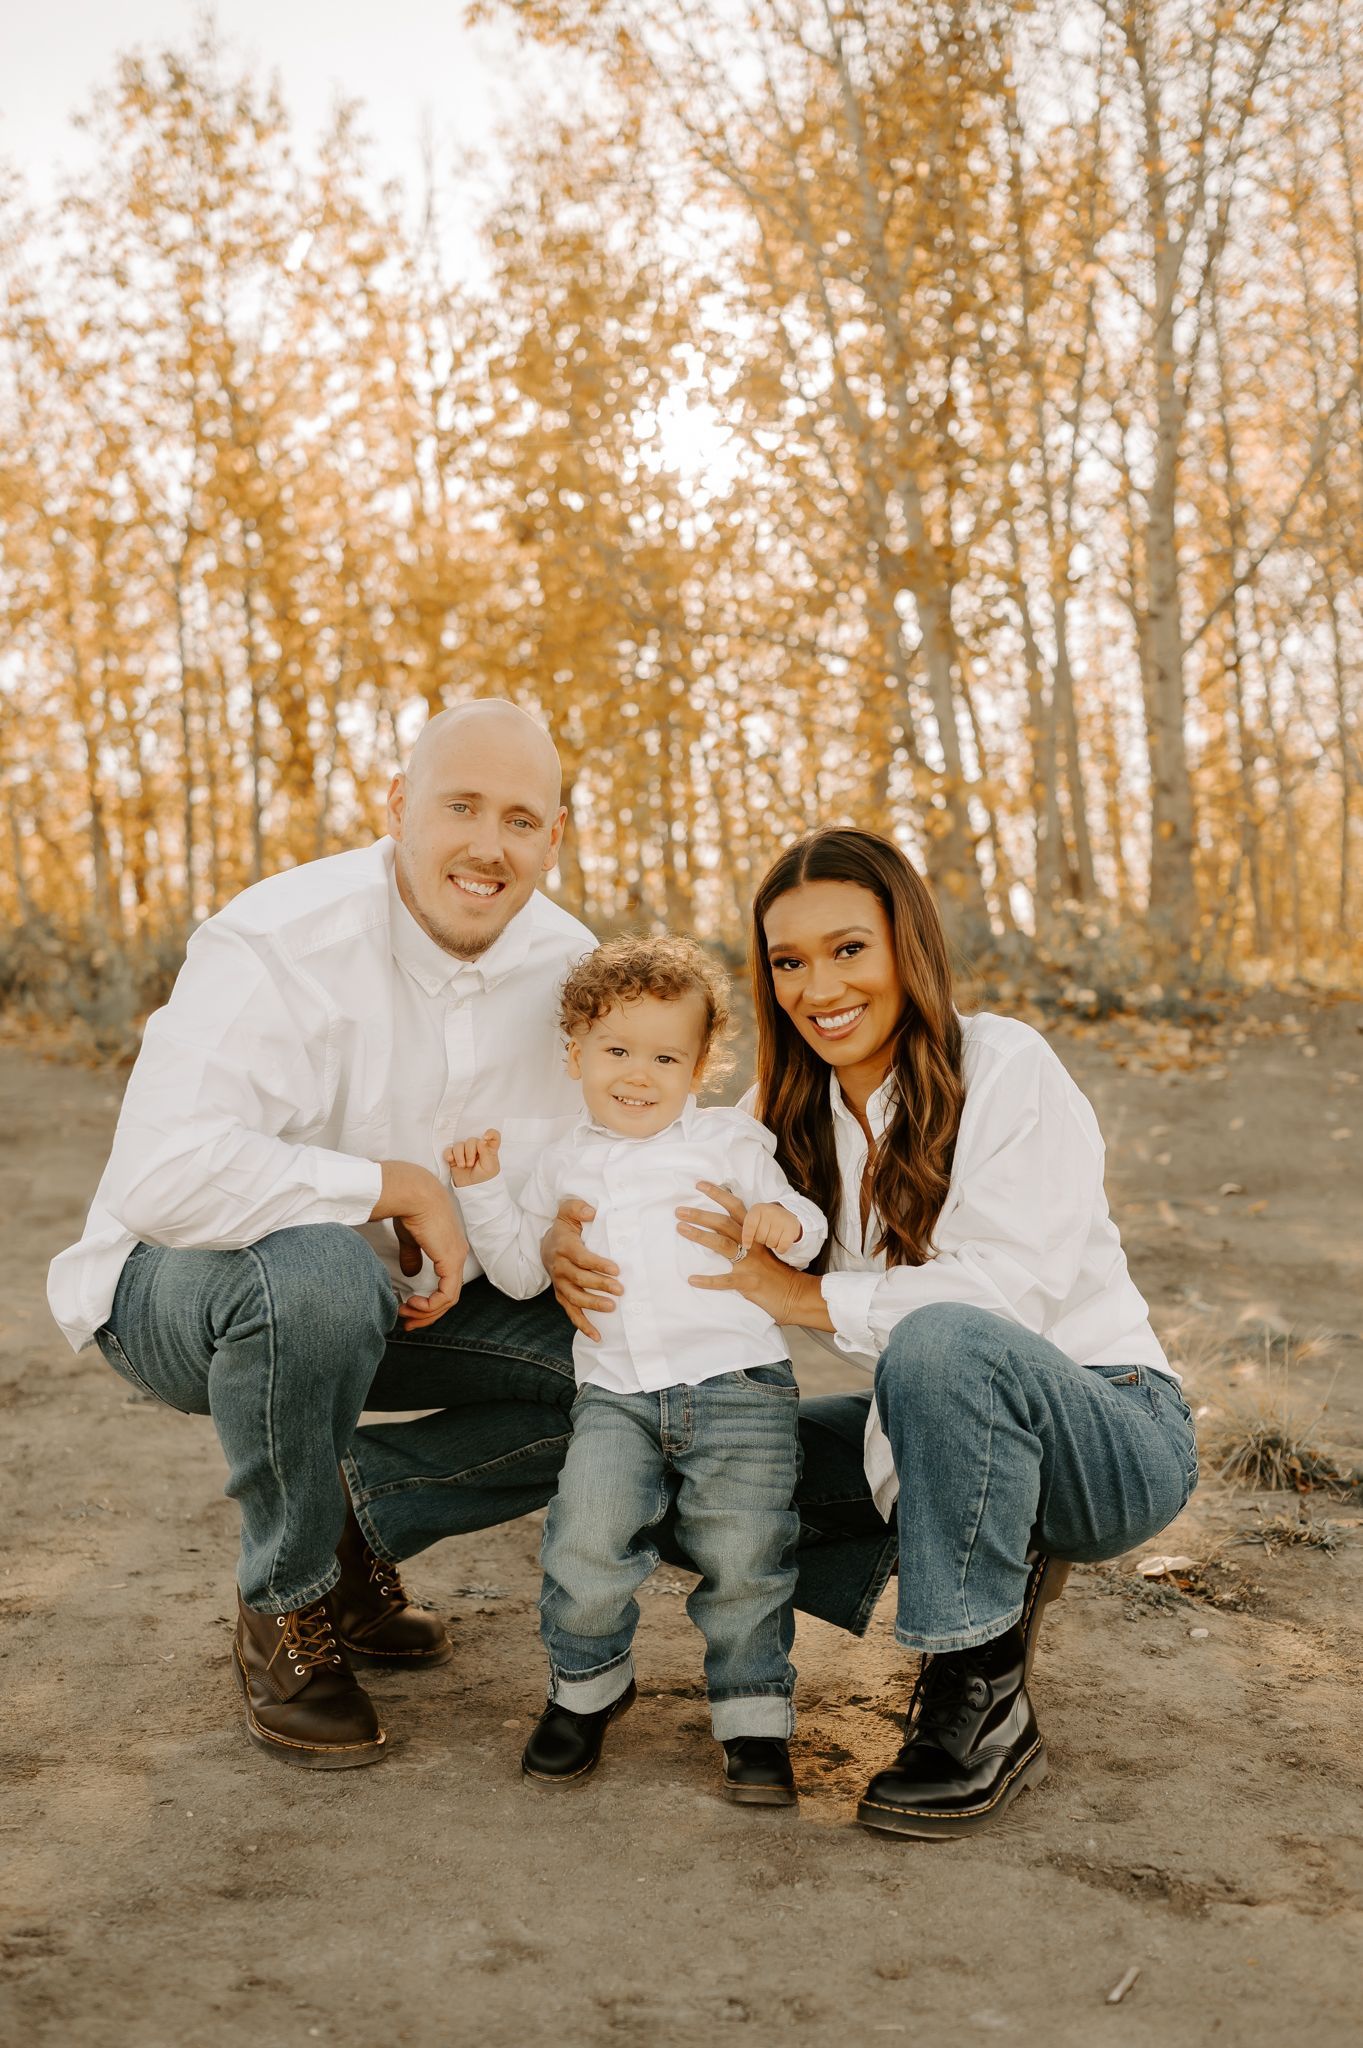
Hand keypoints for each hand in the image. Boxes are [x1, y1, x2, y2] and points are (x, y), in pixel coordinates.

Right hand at [371, 1161, 469, 1330]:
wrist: (413, 1193)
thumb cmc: (410, 1208)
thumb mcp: (410, 1238)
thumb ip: (413, 1256)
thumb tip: (411, 1273)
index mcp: (450, 1249)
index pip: (446, 1285)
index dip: (429, 1303)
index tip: (408, 1309)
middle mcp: (458, 1255)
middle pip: (449, 1297)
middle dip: (427, 1314)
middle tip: (408, 1322)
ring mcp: (457, 1259)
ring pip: (448, 1300)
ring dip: (426, 1312)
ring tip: (406, 1313)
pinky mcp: (451, 1261)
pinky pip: (446, 1295)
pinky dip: (431, 1305)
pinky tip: (415, 1303)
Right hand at [446, 1130, 500, 1186]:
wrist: (473, 1189)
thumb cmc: (484, 1178)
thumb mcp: (489, 1166)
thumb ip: (486, 1152)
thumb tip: (481, 1140)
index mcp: (489, 1149)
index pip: (494, 1136)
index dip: (491, 1133)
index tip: (486, 1137)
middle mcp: (477, 1148)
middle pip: (471, 1140)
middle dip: (470, 1152)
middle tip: (470, 1164)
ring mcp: (465, 1152)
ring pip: (459, 1145)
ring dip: (459, 1155)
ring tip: (462, 1166)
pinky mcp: (454, 1157)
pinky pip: (449, 1150)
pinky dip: (448, 1154)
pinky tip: (450, 1160)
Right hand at [541, 1197, 620, 1342]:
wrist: (546, 1244)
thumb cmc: (565, 1227)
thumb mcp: (568, 1211)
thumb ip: (578, 1208)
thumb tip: (591, 1212)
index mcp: (564, 1248)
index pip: (581, 1258)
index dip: (598, 1264)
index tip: (616, 1269)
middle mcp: (559, 1268)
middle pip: (579, 1280)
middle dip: (600, 1286)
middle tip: (620, 1290)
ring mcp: (560, 1284)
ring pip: (574, 1298)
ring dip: (592, 1305)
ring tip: (611, 1308)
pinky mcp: (562, 1296)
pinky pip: (571, 1313)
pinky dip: (583, 1325)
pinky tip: (597, 1335)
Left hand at [677, 1181, 818, 1323]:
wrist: (794, 1294)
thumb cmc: (775, 1272)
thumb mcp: (762, 1250)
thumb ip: (745, 1238)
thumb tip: (720, 1229)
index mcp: (754, 1234)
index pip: (735, 1207)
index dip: (718, 1194)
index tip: (700, 1184)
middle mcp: (751, 1244)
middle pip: (723, 1223)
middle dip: (700, 1215)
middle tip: (679, 1210)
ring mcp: (750, 1263)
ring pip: (722, 1244)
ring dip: (699, 1235)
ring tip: (681, 1229)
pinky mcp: (748, 1282)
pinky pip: (725, 1280)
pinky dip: (708, 1281)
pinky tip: (692, 1279)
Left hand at [741, 1201, 800, 1254]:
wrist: (786, 1214)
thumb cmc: (766, 1221)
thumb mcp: (755, 1219)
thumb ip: (747, 1229)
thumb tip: (745, 1245)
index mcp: (758, 1209)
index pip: (750, 1224)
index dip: (747, 1237)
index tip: (747, 1246)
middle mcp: (770, 1211)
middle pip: (760, 1236)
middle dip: (761, 1240)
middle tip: (766, 1234)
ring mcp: (782, 1219)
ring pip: (771, 1242)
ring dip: (771, 1244)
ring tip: (773, 1236)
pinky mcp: (791, 1228)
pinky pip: (782, 1246)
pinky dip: (780, 1249)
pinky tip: (780, 1243)